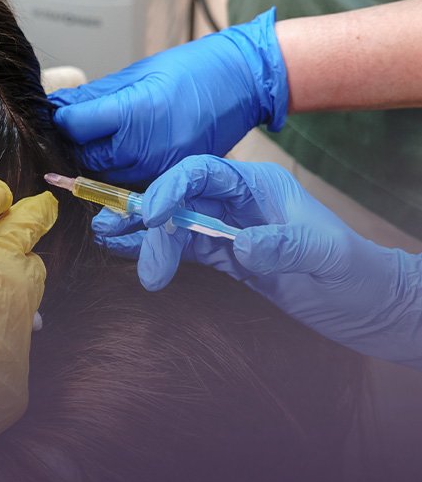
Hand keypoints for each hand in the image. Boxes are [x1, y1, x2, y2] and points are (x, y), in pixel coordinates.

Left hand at [49, 9, 287, 183]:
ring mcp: (161, 168)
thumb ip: (95, 96)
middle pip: (87, 158)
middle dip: (74, 144)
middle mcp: (147, 148)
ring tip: (96, 139)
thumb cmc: (194, 69)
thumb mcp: (139, 73)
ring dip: (95, 161)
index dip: (61, 119)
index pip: (76, 126)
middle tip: (71, 129)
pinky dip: (120, 171)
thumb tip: (59, 106)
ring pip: (107, 176)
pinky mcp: (173, 178)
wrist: (243, 82)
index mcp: (135, 113)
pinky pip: (133, 183)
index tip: (57, 113)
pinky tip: (121, 152)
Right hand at [93, 155, 421, 367]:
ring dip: (143, 233)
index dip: (170, 187)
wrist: (373, 308)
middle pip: (179, 198)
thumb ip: (285, 247)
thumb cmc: (358, 276)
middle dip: (147, 218)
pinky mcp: (227, 257)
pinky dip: (157, 251)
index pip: (203, 173)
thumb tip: (241, 246)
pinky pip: (184, 248)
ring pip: (175, 223)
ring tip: (107, 240)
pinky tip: (131, 254)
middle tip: (119, 241)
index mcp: (259, 185)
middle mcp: (239, 201)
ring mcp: (230, 229)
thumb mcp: (328, 258)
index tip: (150, 214)